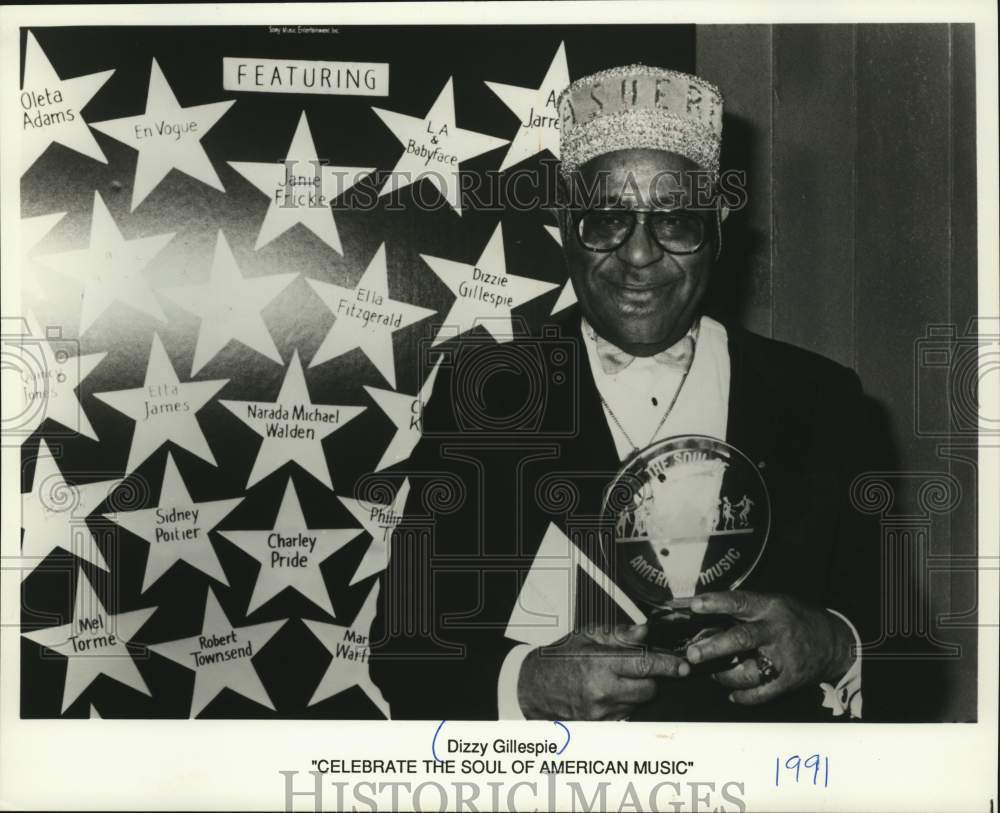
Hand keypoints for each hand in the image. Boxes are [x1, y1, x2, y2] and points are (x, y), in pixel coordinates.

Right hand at [516, 624, 689, 719]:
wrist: (534, 687)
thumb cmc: (560, 659)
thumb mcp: (586, 636)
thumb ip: (618, 634)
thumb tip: (644, 631)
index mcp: (600, 664)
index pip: (646, 665)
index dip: (668, 665)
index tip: (683, 665)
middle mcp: (603, 691)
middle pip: (648, 689)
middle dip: (650, 679)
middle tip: (637, 670)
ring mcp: (601, 712)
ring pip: (638, 704)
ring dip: (635, 693)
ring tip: (615, 681)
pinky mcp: (599, 726)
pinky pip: (626, 716)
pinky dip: (624, 706)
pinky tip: (608, 695)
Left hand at [685, 591, 853, 705]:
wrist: (834, 643)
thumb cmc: (795, 619)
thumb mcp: (773, 604)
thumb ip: (745, 611)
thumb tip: (705, 618)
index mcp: (770, 608)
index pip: (740, 603)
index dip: (717, 603)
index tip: (696, 605)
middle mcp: (775, 632)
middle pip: (741, 639)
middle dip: (713, 647)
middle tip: (693, 654)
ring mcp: (783, 659)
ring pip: (748, 672)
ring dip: (724, 676)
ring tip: (714, 674)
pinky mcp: (788, 681)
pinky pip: (760, 693)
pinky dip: (743, 696)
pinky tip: (732, 694)